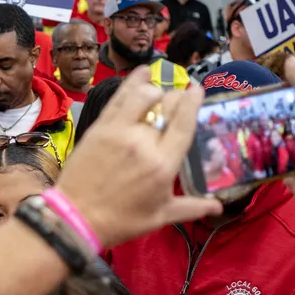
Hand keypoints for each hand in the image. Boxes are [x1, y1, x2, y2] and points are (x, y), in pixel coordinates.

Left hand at [56, 67, 221, 245]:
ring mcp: (120, 132)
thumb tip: (218, 207)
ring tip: (158, 92)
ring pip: (143, 96)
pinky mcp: (100, 127)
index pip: (184, 121)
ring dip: (155, 89)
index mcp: (164, 164)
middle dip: (176, 97)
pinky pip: (119, 98)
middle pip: (167, 106)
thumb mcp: (161, 217)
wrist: (76, 217)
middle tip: (177, 98)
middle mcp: (144, 142)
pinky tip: (141, 73)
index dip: (193, 100)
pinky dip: (132, 82)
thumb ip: (192, 207)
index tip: (197, 89)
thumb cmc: (121, 221)